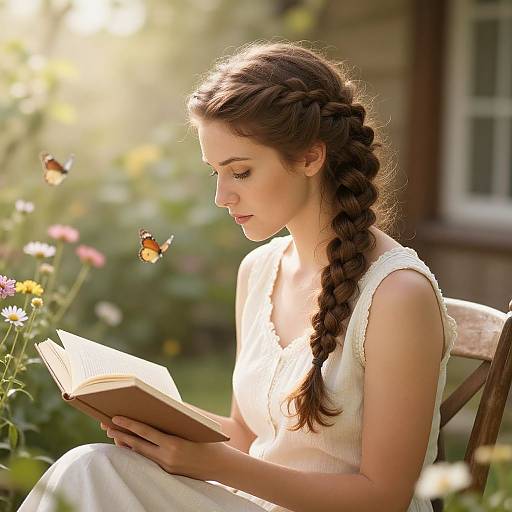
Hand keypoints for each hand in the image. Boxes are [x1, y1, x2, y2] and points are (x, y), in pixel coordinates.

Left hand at [100, 416, 235, 481]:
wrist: (222, 465)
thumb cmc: (211, 441)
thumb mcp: (195, 426)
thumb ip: (177, 418)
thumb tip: (161, 406)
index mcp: (174, 444)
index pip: (145, 433)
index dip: (129, 425)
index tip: (115, 418)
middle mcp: (167, 457)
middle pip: (138, 444)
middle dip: (121, 434)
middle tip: (106, 425)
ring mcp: (166, 466)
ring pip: (140, 453)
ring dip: (126, 443)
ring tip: (113, 434)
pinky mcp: (168, 471)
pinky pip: (149, 459)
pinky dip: (138, 451)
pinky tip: (129, 444)